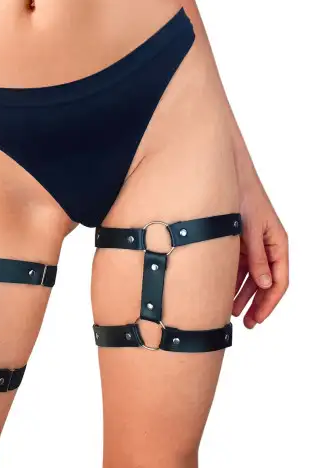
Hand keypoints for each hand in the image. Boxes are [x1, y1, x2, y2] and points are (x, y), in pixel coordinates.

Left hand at [232, 182, 288, 327]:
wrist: (228, 179)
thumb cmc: (245, 199)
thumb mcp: (251, 230)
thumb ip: (257, 257)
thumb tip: (264, 285)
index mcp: (278, 245)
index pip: (279, 281)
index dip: (269, 302)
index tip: (258, 318)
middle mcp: (268, 247)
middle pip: (265, 283)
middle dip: (256, 304)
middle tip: (247, 323)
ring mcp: (253, 246)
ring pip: (251, 277)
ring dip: (242, 294)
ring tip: (232, 311)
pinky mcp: (239, 243)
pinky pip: (238, 267)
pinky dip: (232, 280)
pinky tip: (224, 292)